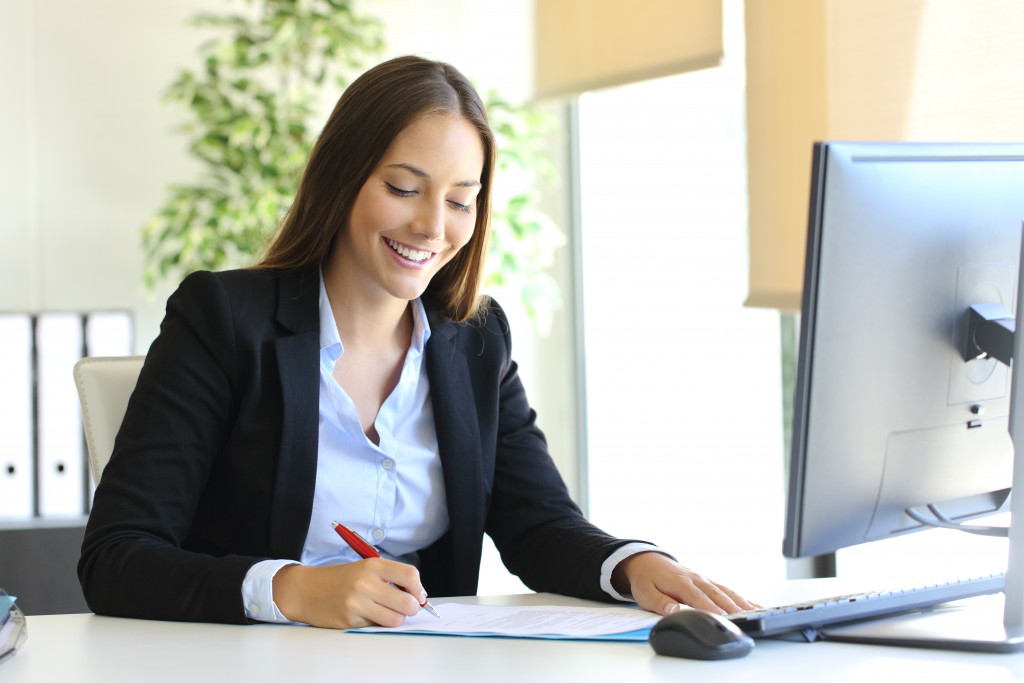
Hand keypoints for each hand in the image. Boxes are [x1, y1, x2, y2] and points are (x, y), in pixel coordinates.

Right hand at [272, 558, 426, 628]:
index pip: (410, 575)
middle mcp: (365, 583)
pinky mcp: (350, 621)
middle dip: (413, 608)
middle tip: (407, 607)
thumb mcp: (365, 568)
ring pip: (395, 620)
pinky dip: (377, 624)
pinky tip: (366, 615)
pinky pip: (377, 627)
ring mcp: (357, 604)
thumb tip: (418, 596)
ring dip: (396, 619)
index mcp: (372, 566)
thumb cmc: (340, 579)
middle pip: (408, 602)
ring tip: (386, 612)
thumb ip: (391, 578)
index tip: (418, 595)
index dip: (419, 588)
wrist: (306, 590)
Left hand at [612, 551, 759, 616]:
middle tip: (746, 620)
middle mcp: (696, 579)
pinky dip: (741, 598)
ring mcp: (704, 580)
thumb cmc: (647, 580)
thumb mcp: (645, 592)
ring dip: (741, 603)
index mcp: (680, 583)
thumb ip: (659, 602)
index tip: (722, 619)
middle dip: (732, 608)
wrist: (648, 562)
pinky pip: (727, 590)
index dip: (710, 609)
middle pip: (717, 595)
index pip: (698, 598)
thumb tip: (673, 610)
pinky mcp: (708, 582)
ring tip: (756, 614)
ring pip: (726, 592)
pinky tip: (754, 605)